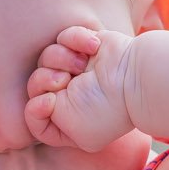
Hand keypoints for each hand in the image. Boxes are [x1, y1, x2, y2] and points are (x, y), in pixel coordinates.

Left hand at [25, 25, 137, 150]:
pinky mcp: (85, 45)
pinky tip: (93, 48)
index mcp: (66, 119)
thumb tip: (39, 99)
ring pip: (46, 57)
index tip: (48, 102)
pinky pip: (63, 36)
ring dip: (60, 59)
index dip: (34, 108)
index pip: (33, 113)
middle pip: (35, 83)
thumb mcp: (73, 133)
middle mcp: (71, 94)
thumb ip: (43, 124)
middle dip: (44, 80)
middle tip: (65, 81)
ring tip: (81, 65)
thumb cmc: (106, 110)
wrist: (135, 78)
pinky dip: (76, 40)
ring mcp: (77, 69)